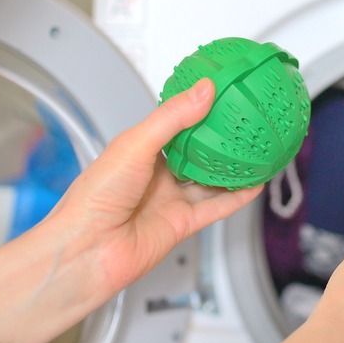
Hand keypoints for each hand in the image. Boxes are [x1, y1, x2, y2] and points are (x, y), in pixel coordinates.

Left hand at [47, 77, 262, 291]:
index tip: (222, 94)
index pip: (175, 124)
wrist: (88, 251)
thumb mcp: (134, 145)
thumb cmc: (92, 199)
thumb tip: (202, 91)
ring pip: (210, 181)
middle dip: (220, 140)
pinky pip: (216, 208)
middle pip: (197, 153)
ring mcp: (170, 200)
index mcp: (139, 151)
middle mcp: (156, 175)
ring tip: (255, 153)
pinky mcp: (182, 223)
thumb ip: (171, 119)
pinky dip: (237, 198)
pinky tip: (253, 187)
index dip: (198, 109)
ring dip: (232, 169)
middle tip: (244, 122)